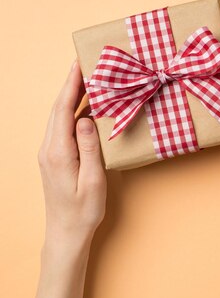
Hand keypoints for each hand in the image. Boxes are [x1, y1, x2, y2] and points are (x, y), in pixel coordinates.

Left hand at [38, 61, 105, 247]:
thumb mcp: (93, 181)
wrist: (66, 233)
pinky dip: (72, 112)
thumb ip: (90, 149)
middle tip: (86, 64)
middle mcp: (49, 149)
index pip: (63, 110)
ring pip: (59, 117)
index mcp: (58, 153)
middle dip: (71, 85)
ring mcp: (49, 154)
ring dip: (71, 97)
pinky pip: (62, 128)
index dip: (71, 85)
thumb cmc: (83, 211)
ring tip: (87, 80)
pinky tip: (85, 108)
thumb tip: (86, 119)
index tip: (79, 64)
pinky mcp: (54, 158)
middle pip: (58, 109)